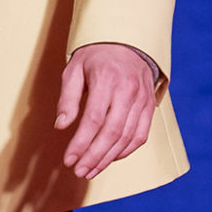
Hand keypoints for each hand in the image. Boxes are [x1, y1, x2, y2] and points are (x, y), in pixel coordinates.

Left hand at [56, 43, 157, 180]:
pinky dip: (125, 151)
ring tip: (90, 171)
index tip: (68, 159)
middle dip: (94, 156)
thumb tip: (61, 126)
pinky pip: (140, 135)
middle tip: (79, 171)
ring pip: (127, 138)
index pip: (93, 119)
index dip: (80, 143)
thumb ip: (67, 98)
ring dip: (108, 159)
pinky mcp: (150, 106)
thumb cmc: (95, 57)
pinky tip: (110, 159)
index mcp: (107, 79)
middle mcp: (128, 90)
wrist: (127, 41)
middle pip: (112, 132)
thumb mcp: (73, 70)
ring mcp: (142, 99)